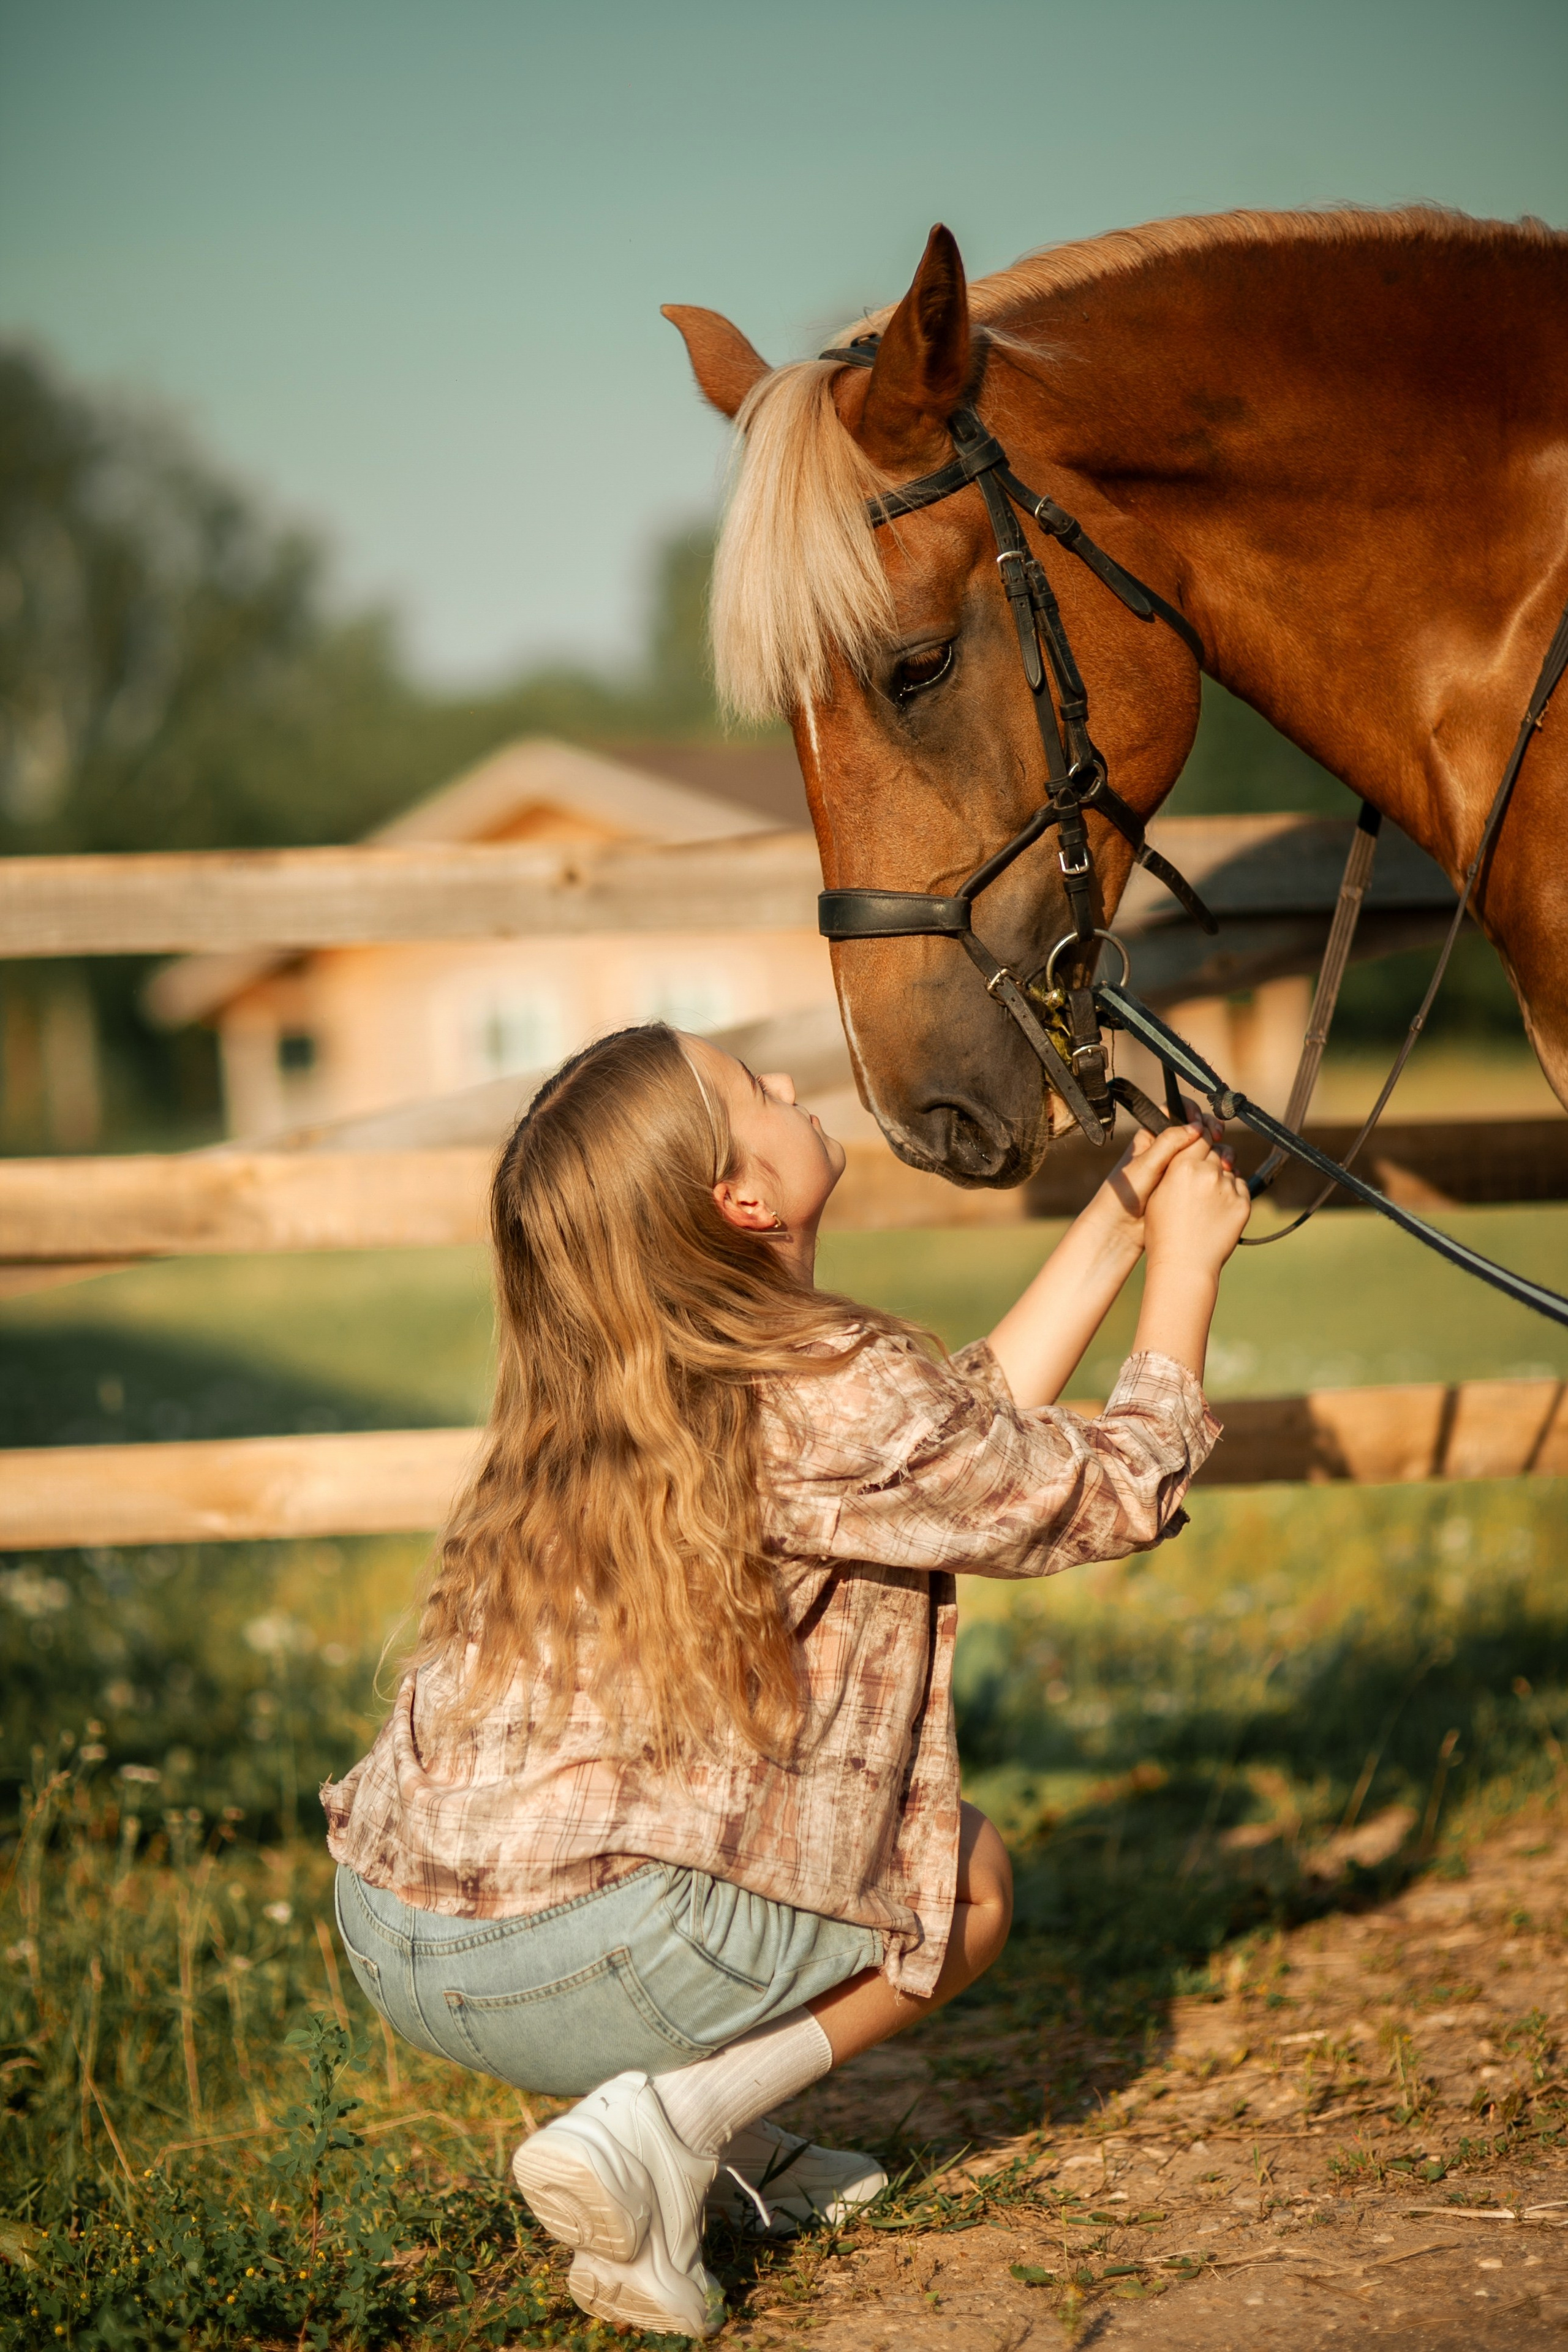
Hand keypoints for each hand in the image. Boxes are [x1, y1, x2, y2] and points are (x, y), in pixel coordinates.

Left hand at [1098, 1100, 1233, 1237]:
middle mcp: (1167, 1148)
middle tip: (1217, 1137)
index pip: (1176, 1111)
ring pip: (1206, 1150)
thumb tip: (1197, 1127)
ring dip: (1219, 1152)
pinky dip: (1219, 1170)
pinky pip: (1207, 1171)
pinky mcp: (1187, 1184)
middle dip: (1211, 1131)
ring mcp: (1179, 1166)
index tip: (1202, 1124)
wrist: (1122, 1228)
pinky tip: (1226, 1174)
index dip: (1192, 1112)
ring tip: (1225, 1162)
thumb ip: (1170, 1142)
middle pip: (1197, 1130)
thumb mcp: (1147, 1163)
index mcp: (1152, 1136)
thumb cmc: (1126, 1194)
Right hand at [1141, 1122, 1251, 1279]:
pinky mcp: (1243, 1203)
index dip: (1200, 1136)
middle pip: (1216, 1149)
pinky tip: (1218, 1208)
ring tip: (1208, 1197)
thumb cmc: (1163, 1231)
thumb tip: (1189, 1149)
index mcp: (1183, 1166)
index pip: (1199, 1135)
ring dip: (1222, 1174)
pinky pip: (1241, 1186)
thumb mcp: (1159, 1193)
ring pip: (1230, 1168)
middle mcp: (1208, 1172)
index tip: (1200, 1140)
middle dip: (1211, 1156)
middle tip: (1202, 1174)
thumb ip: (1175, 1166)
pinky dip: (1232, 1192)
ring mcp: (1228, 1188)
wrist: (1184, 1264)